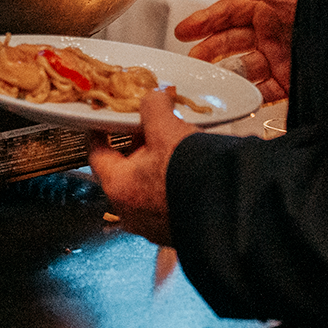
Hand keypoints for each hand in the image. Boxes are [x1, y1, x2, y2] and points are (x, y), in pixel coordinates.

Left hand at [86, 87, 194, 245]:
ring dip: (157, 162)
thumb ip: (154, 108)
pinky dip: (171, 181)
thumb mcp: (168, 130)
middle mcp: (130, 211)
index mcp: (119, 187)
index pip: (96, 153)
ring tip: (175, 142)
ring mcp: (152, 225)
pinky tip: (189, 167)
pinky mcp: (174, 230)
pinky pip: (165, 199)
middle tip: (149, 125)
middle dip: (137, 144)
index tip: (104, 120)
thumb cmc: (190, 174)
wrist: (230, 212)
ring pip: (146, 184)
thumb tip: (154, 97)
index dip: (100, 132)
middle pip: (124, 168)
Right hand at [172, 0, 298, 102]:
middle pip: (231, 41)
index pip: (230, 12)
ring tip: (204, 78)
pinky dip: (247, 93)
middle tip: (189, 58)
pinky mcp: (288, 83)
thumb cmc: (327, 23)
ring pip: (241, 66)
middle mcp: (272, 34)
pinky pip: (261, 89)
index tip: (185, 28)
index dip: (205, 19)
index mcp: (270, 11)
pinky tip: (235, 94)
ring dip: (222, 71)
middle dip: (207, 48)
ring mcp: (279, 59)